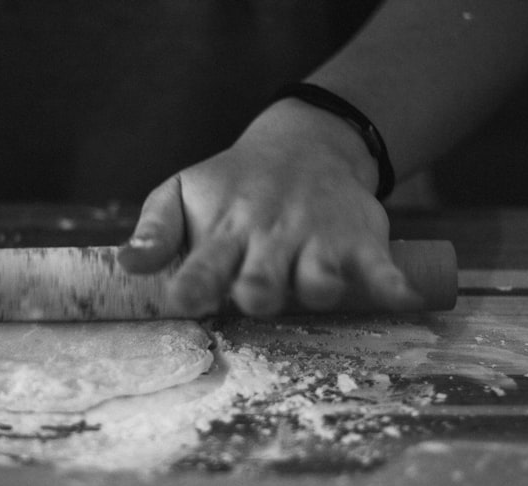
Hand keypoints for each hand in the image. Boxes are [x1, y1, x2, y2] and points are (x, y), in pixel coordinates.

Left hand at [118, 99, 420, 316]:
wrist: (304, 145)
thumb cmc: (233, 184)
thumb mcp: (183, 192)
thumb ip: (155, 231)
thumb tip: (126, 266)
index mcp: (222, 231)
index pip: (200, 268)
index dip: (193, 287)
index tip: (184, 300)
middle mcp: (269, 238)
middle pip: (261, 284)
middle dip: (256, 295)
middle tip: (252, 295)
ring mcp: (315, 239)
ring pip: (317, 280)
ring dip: (315, 290)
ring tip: (314, 287)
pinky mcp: (358, 240)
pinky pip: (378, 268)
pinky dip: (390, 284)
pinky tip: (401, 297)